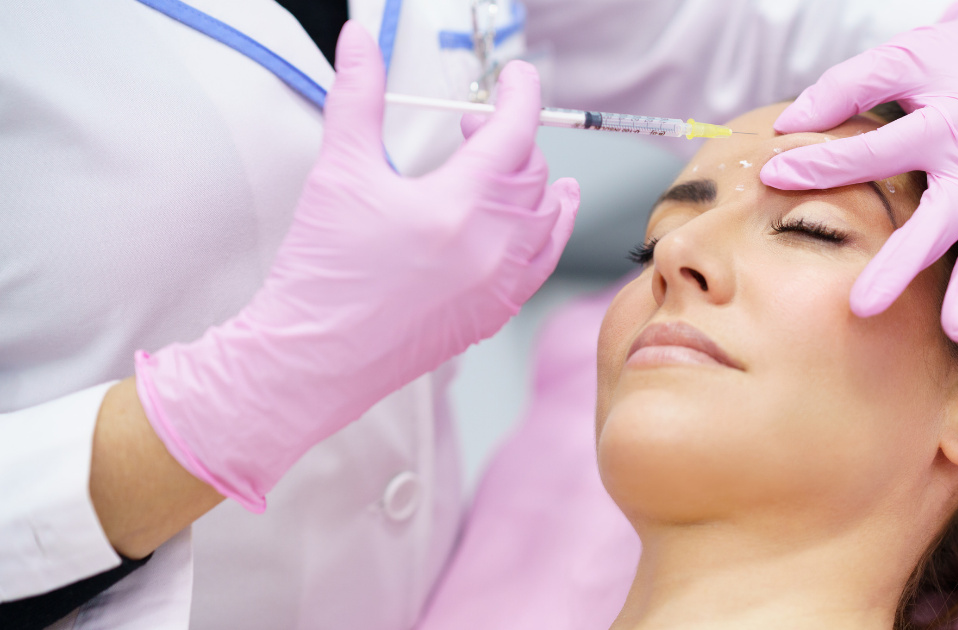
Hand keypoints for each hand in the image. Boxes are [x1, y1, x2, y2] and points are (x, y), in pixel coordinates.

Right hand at [133, 21, 577, 510]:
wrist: (311, 359)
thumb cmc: (321, 272)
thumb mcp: (338, 172)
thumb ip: (357, 97)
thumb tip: (359, 40)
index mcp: (459, 206)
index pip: (515, 131)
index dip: (521, 94)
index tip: (517, 77)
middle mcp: (492, 248)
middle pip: (530, 172)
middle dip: (509, 137)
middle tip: (471, 126)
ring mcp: (499, 286)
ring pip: (546, 219)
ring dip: (537, 183)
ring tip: (527, 166)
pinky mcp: (493, 314)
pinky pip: (541, 264)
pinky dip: (547, 233)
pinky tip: (540, 221)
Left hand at [759, 0, 957, 355]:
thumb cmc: (951, 64)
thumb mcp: (901, 60)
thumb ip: (847, 88)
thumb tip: (787, 124)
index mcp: (944, 125)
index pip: (878, 150)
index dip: (825, 164)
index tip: (773, 176)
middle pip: (939, 219)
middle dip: (904, 263)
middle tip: (865, 306)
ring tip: (956, 332)